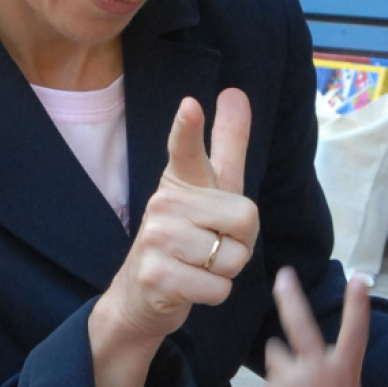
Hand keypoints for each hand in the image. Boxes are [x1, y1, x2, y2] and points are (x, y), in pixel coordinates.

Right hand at [99, 88, 258, 343]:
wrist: (143, 294)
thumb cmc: (185, 236)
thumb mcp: (210, 191)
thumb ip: (226, 145)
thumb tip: (235, 92)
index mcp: (180, 181)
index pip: (185, 149)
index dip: (188, 129)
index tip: (190, 106)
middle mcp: (164, 203)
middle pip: (245, 219)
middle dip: (240, 242)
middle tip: (211, 245)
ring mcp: (156, 239)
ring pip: (233, 257)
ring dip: (226, 271)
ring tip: (198, 266)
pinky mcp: (157, 277)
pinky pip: (219, 287)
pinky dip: (215, 293)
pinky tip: (191, 286)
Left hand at [262, 268, 369, 386]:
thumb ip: (334, 376)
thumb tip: (312, 363)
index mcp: (345, 371)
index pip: (355, 330)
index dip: (358, 303)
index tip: (360, 278)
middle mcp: (317, 368)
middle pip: (299, 323)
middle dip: (290, 296)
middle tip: (283, 275)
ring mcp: (292, 378)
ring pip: (280, 355)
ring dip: (284, 365)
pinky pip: (274, 380)